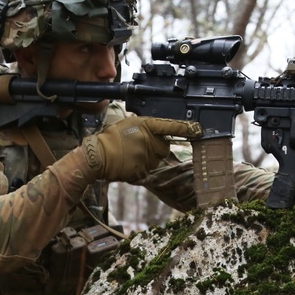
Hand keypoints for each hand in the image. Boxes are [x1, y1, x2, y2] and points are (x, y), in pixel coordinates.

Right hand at [82, 116, 201, 182]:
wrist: (97, 156)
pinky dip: (140, 168)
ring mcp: (146, 156)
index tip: (198, 129)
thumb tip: (157, 132)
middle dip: (157, 148)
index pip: (170, 126)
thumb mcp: (127, 124)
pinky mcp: (142, 170)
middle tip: (140, 146)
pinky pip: (148, 170)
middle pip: (165, 147)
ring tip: (130, 155)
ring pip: (157, 160)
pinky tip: (128, 163)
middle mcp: (148, 140)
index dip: (185, 128)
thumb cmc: (109, 139)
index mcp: (144, 125)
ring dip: (148, 158)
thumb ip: (144, 127)